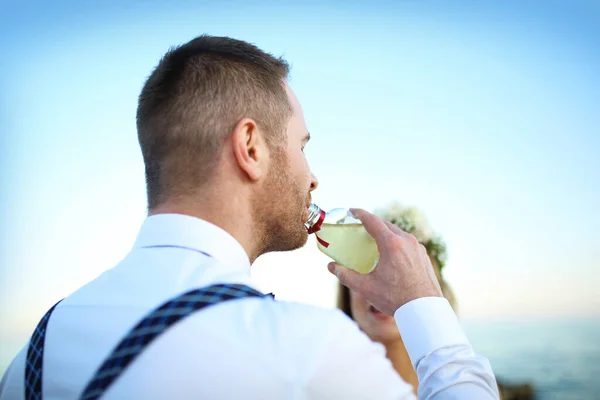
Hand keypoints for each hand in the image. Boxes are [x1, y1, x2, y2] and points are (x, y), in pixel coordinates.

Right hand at [328, 208, 442, 314]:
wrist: (424, 310)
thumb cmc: (395, 299)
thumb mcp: (365, 287)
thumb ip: (345, 275)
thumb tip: (331, 267)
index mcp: (391, 244)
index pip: (372, 221)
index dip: (360, 214)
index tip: (352, 211)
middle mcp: (406, 241)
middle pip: (386, 225)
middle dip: (373, 224)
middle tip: (361, 228)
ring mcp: (417, 247)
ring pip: (399, 233)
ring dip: (386, 233)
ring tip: (377, 241)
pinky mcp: (424, 256)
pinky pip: (408, 243)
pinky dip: (397, 243)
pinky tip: (393, 255)